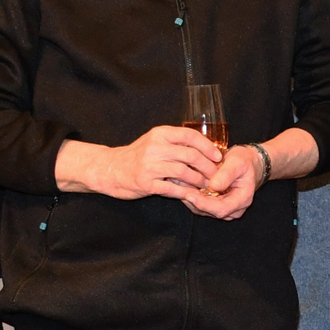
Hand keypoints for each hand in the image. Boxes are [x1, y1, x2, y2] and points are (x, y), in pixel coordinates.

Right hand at [61, 126, 223, 200]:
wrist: (110, 169)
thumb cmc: (138, 156)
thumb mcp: (154, 141)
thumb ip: (175, 143)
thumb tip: (206, 148)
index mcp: (160, 134)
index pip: (189, 136)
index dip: (207, 146)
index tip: (218, 156)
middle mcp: (155, 147)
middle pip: (190, 155)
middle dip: (208, 166)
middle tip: (217, 175)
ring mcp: (150, 165)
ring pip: (184, 172)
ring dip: (199, 181)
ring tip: (206, 186)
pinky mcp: (146, 183)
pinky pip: (172, 189)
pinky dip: (186, 193)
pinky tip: (193, 195)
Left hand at [184, 141, 262, 219]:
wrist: (247, 164)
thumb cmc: (244, 162)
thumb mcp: (238, 163)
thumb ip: (227, 174)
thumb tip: (214, 186)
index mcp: (242, 200)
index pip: (221, 209)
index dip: (204, 204)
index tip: (190, 194)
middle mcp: (234, 208)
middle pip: (209, 211)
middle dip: (192, 200)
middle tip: (177, 186)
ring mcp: (224, 208)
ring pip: (202, 209)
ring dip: (189, 198)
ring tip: (176, 183)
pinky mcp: (215, 205)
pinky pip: (200, 204)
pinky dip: (190, 195)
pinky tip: (181, 184)